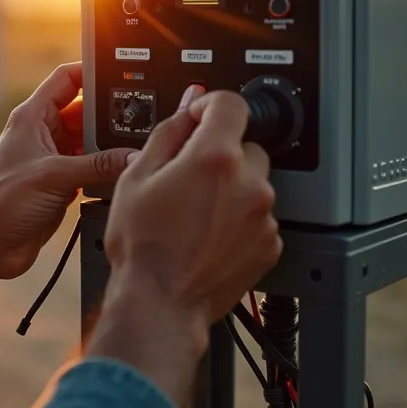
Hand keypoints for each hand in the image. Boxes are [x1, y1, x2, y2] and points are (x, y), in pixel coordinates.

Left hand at [0, 63, 137, 280]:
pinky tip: (119, 174)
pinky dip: (105, 170)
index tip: (121, 71)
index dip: (91, 71)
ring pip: (91, 141)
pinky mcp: (61, 182)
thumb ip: (96, 165)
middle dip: (109, 116)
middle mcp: (43, 134)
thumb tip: (130, 156)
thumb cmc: (0, 204)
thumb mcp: (53, 176)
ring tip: (130, 150)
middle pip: (86, 112)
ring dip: (108, 147)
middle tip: (137, 120)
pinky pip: (91, 167)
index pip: (66, 79)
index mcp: (32, 117)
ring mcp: (53, 158)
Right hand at [83, 85, 281, 407]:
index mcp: (214, 158)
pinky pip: (260, 217)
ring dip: (232, 189)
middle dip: (220, 155)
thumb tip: (186, 108)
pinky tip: (210, 235)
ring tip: (196, 215)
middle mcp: (249, 183)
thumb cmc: (142, 246)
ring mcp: (264, 216)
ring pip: (254, 184)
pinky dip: (240, 220)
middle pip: (246, 146)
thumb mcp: (136, 177)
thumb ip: (168, 133)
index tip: (199, 117)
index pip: (230, 104)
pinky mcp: (270, 244)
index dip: (210, 105)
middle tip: (189, 179)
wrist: (159, 303)